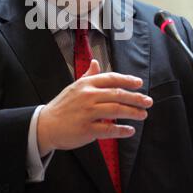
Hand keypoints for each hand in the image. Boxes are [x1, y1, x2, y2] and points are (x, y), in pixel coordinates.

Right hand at [37, 59, 152, 156]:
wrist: (45, 125)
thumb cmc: (62, 106)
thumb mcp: (74, 87)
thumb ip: (88, 76)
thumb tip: (96, 63)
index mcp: (86, 84)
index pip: (111, 78)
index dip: (127, 80)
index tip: (139, 83)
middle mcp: (87, 96)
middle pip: (117, 94)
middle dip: (136, 98)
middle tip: (148, 101)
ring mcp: (87, 112)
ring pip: (116, 110)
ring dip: (133, 112)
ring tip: (143, 114)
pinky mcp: (86, 129)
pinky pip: (109, 129)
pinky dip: (122, 130)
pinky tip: (130, 130)